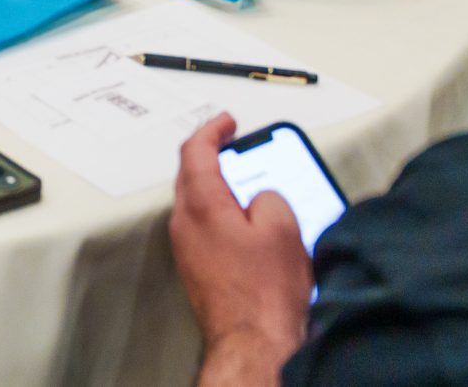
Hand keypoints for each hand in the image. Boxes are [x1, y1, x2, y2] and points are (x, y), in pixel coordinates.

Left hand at [169, 115, 312, 374]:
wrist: (255, 344)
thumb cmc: (265, 294)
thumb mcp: (282, 226)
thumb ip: (269, 195)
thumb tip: (261, 199)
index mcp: (200, 204)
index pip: (195, 151)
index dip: (212, 130)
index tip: (226, 122)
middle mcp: (185, 224)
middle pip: (192, 175)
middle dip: (215, 157)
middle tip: (236, 147)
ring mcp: (187, 250)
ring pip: (199, 204)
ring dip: (221, 189)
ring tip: (253, 188)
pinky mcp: (198, 270)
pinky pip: (207, 230)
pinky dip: (224, 217)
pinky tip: (250, 226)